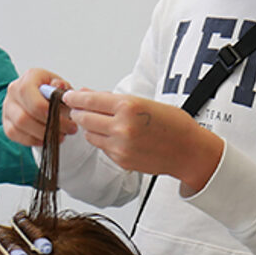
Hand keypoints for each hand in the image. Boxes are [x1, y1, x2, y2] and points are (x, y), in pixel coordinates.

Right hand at [3, 68, 77, 146]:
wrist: (42, 97)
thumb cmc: (52, 92)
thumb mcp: (62, 87)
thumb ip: (62, 88)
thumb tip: (59, 86)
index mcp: (29, 78)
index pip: (32, 97)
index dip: (47, 112)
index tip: (65, 119)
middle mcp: (14, 91)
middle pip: (24, 116)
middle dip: (48, 127)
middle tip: (67, 130)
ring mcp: (8, 107)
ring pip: (19, 126)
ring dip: (41, 135)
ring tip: (59, 135)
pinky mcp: (6, 122)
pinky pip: (14, 134)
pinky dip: (32, 139)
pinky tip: (46, 138)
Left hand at [64, 89, 223, 194]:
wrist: (188, 150)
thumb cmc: (173, 124)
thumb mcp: (144, 102)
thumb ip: (113, 100)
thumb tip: (87, 94)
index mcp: (129, 106)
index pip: (89, 100)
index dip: (74, 98)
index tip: (67, 96)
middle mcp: (122, 126)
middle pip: (83, 118)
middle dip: (78, 112)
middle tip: (78, 109)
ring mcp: (120, 145)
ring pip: (89, 134)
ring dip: (90, 127)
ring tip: (102, 122)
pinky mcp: (120, 160)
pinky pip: (101, 147)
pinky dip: (102, 140)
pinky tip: (115, 135)